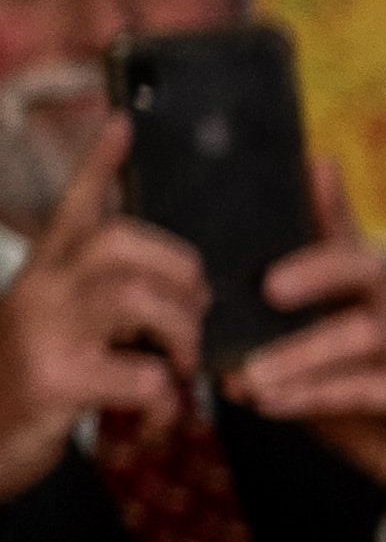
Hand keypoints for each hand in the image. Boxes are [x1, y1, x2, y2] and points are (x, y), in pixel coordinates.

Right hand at [0, 111, 201, 502]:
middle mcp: (39, 292)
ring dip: (182, 333)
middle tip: (195, 309)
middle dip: (179, 269)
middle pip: (117, 242)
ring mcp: (43, 333)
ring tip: (181, 365)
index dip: (100, 165)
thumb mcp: (61, 330)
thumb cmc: (34, 389)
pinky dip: (169, 400)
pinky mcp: (55, 380)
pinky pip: (143, 375)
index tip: (125, 122)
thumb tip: (178, 290)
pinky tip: (160, 418)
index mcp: (44, 275)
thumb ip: (102, 303)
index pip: (74, 206)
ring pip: (137, 299)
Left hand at [232, 160, 385, 494]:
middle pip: (366, 264)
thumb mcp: (320, 355)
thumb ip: (278, 329)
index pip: (347, 231)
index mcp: (374, 282)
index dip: (330, 198)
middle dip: (317, 269)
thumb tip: (216, 322)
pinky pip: (367, 386)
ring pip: (363, 331)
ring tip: (248, 375)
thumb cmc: (367, 399)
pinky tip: (271, 401)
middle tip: (269, 288)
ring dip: (300, 352)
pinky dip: (313, 393)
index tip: (312, 165)